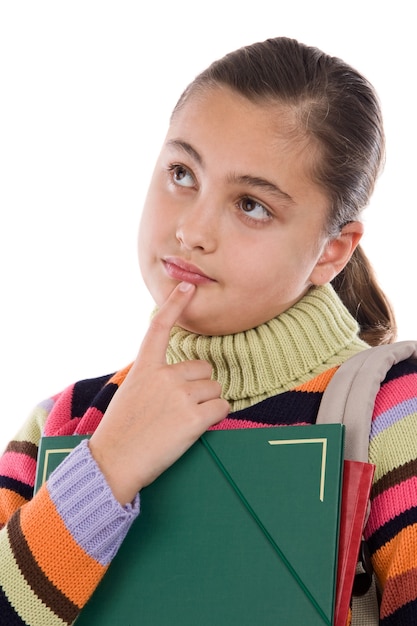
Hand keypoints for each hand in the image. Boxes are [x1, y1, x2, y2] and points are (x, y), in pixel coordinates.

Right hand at [89, 282, 229, 504]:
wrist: (115, 462)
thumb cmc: (123, 430)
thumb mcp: (132, 392)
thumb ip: (155, 377)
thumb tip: (184, 374)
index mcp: (145, 368)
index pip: (160, 328)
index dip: (174, 304)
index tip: (187, 285)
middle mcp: (164, 376)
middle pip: (203, 369)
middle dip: (199, 386)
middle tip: (178, 408)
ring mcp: (180, 395)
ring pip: (214, 389)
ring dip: (207, 404)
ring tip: (181, 422)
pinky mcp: (194, 417)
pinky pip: (222, 407)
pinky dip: (216, 417)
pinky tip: (196, 428)